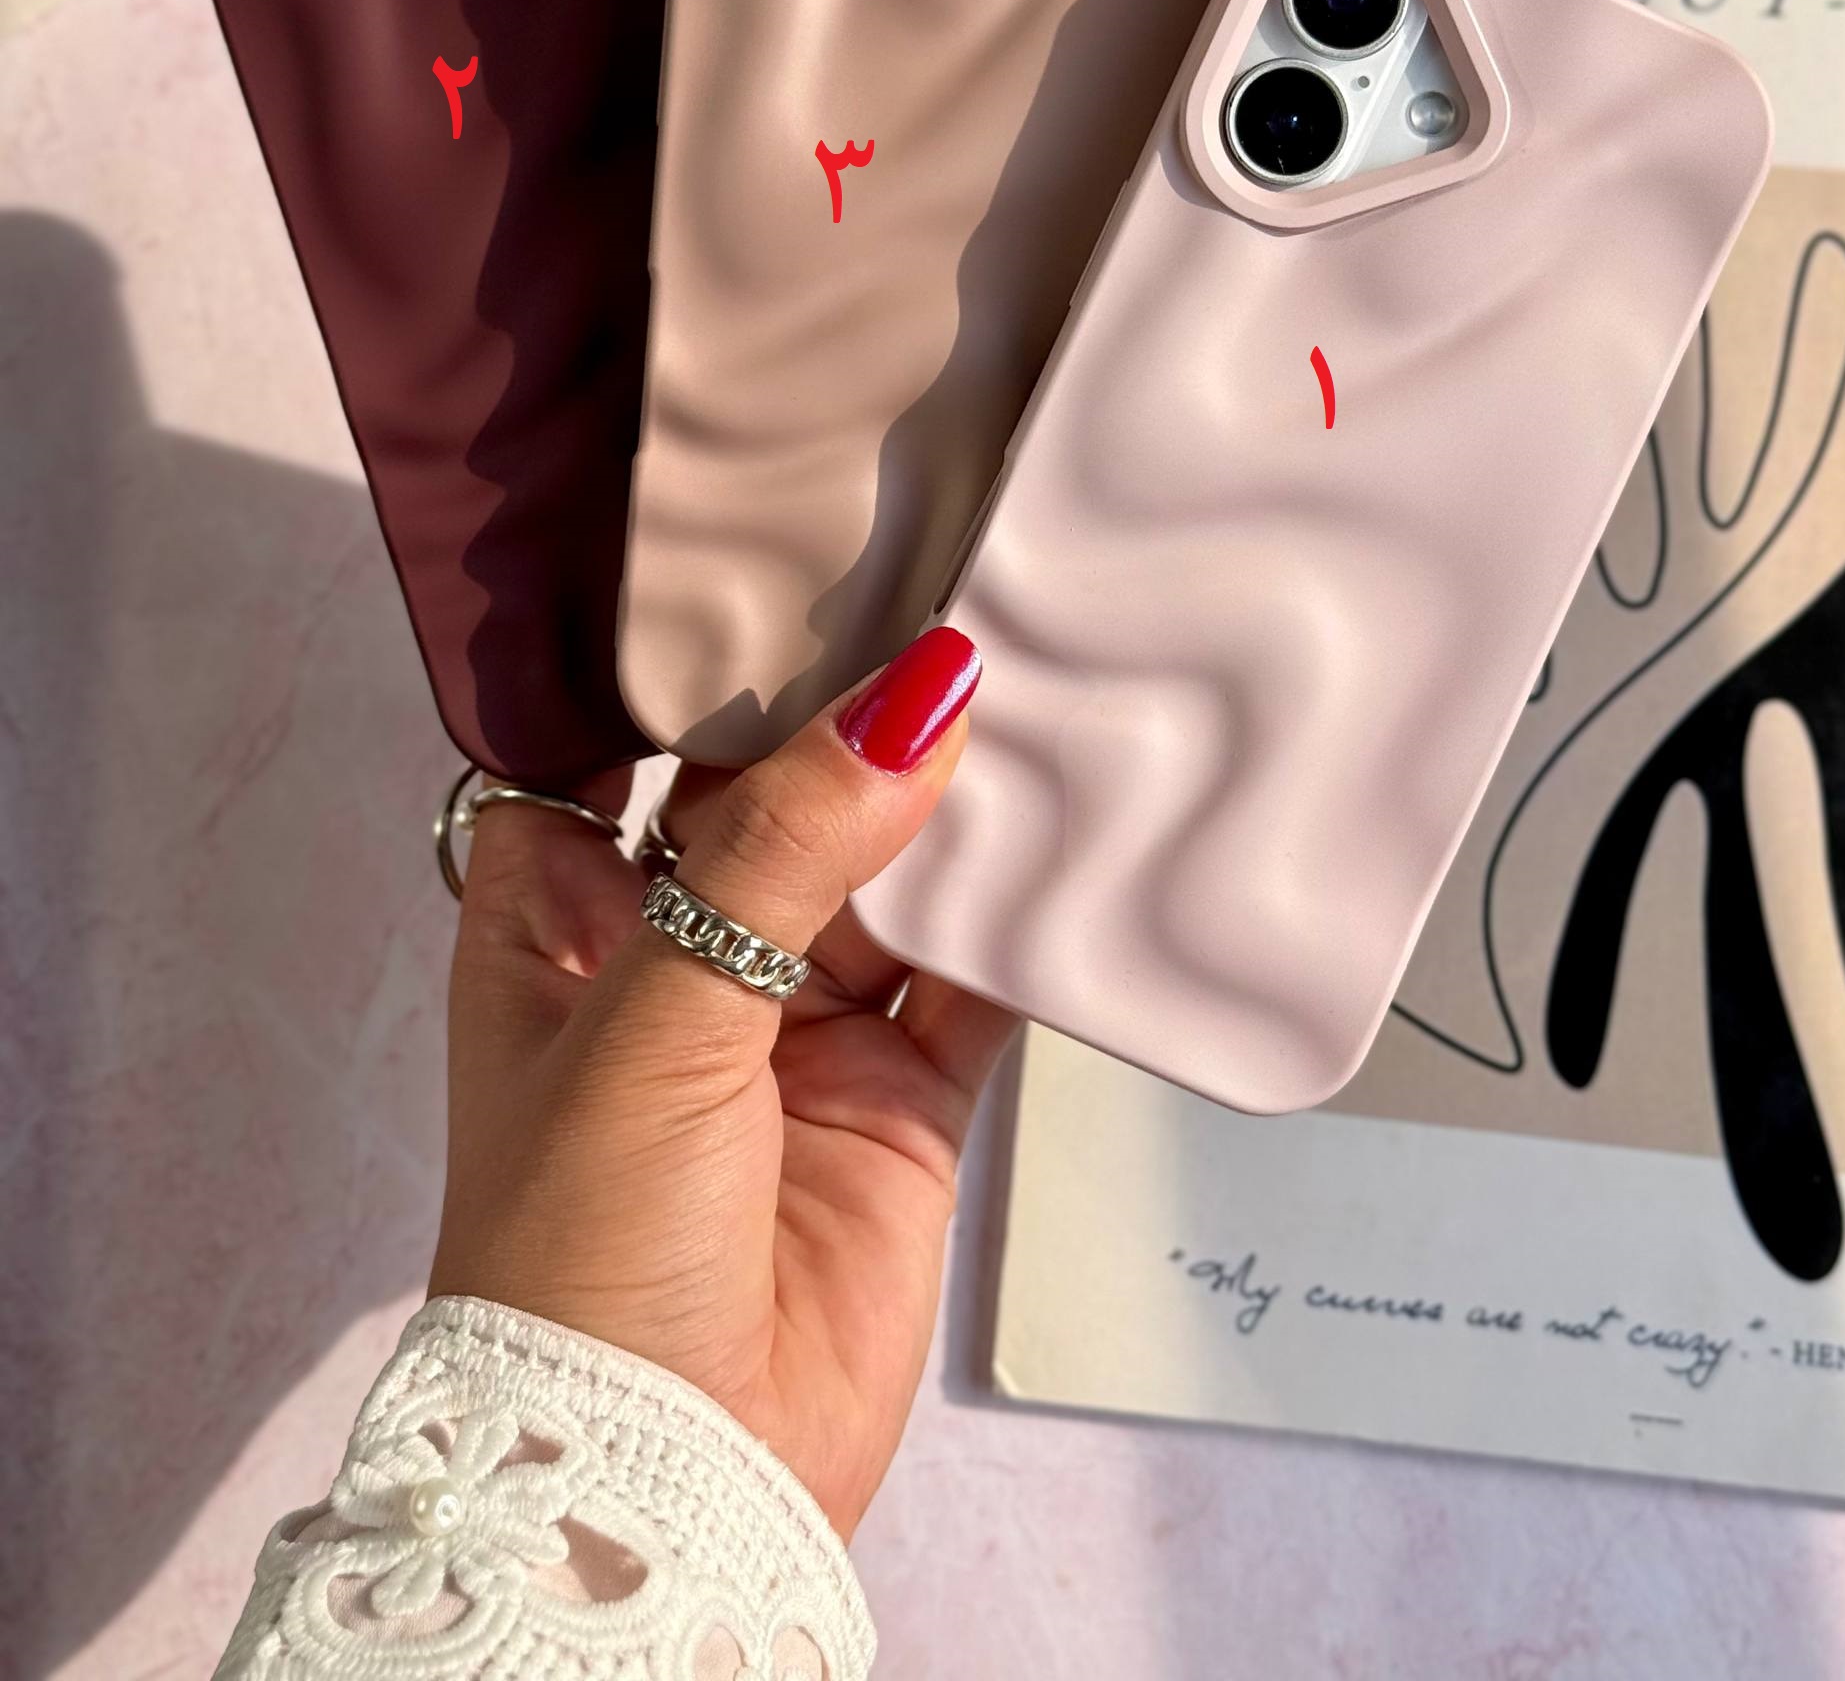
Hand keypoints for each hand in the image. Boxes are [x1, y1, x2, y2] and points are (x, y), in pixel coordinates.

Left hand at [428, 627, 1015, 1536]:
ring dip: (951, 812)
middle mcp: (677, 966)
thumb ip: (783, 851)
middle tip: (945, 609)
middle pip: (778, 805)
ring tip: (1029, 698)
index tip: (783, 575)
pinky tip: (1070, 842)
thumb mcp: (654, 1016)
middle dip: (853, 729)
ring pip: (888, 879)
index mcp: (561, 929)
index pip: (622, 758)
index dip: (693, 676)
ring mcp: (794, 1032)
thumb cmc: (578, 1261)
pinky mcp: (899, 1096)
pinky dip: (1024, 919)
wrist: (669, 1482)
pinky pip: (973, 977)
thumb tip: (909, 704)